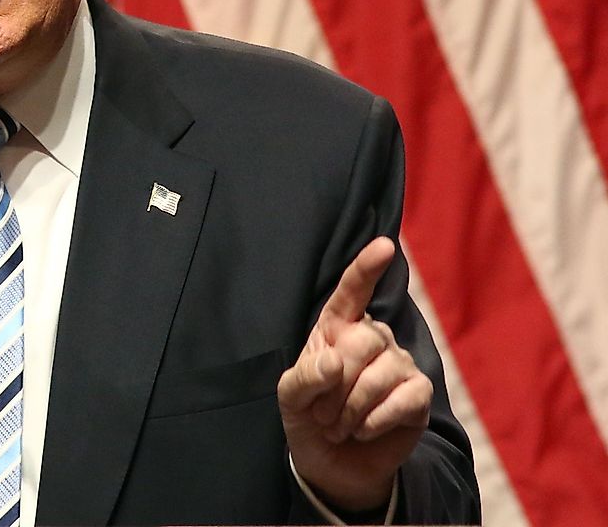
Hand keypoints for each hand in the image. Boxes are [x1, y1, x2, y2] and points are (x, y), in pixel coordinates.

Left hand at [278, 237, 431, 511]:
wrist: (332, 463)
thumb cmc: (309, 418)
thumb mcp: (291, 397)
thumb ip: (305, 376)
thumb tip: (335, 362)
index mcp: (337, 328)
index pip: (352, 291)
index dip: (366, 268)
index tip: (385, 245)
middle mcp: (372, 337)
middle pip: (363, 339)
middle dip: (336, 384)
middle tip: (322, 413)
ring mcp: (399, 363)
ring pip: (381, 372)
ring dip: (351, 409)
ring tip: (338, 426)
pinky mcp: (418, 394)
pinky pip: (403, 398)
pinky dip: (375, 420)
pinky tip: (363, 431)